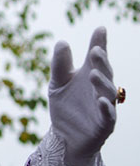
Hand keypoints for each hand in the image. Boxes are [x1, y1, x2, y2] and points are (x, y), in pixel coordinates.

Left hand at [49, 26, 116, 165]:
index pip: (96, 57)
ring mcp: (104, 105)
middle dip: (101, 62)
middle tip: (95, 50)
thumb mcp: (58, 82)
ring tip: (93, 74)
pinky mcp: (104, 124)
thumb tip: (62, 41)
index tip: (100, 29)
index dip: (99, 43)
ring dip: (102, 83)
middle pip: (104, 72)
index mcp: (89, 74)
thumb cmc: (65, 105)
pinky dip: (105, 107)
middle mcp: (100, 88)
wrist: (64, 136)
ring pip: (108, 92)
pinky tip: (100, 101)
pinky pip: (108, 115)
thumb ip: (60, 64)